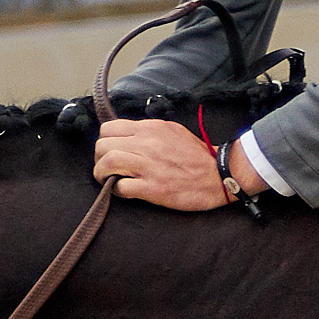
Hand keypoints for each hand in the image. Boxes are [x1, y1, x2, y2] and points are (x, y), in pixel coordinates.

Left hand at [93, 118, 267, 209]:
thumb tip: (127, 135)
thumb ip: (148, 131)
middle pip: (102, 146)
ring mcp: (149, 166)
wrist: (218, 175)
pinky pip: (121, 187)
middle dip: (99, 158)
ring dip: (102, 174)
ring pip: (106, 163)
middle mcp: (146, 144)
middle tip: (106, 167)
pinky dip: (117, 191)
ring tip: (108, 180)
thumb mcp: (172, 131)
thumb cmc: (197, 156)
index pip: (109, 128)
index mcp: (150, 128)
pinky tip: (124, 191)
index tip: (110, 150)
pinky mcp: (153, 188)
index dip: (105, 141)